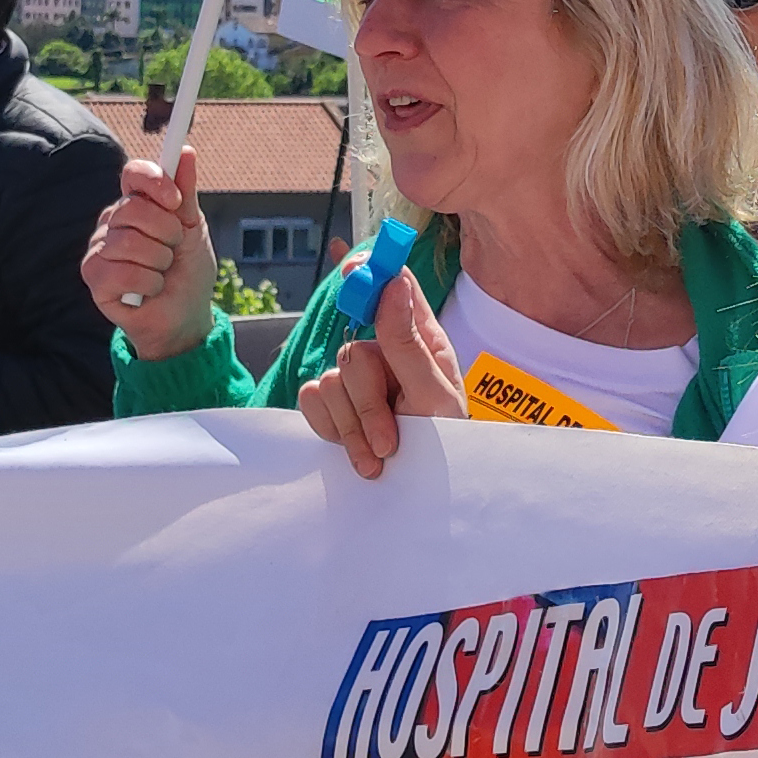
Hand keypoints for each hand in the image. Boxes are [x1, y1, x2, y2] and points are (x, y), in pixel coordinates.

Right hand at [82, 151, 216, 362]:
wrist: (185, 317)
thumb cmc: (188, 272)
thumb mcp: (192, 228)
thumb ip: (186, 191)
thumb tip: (184, 151)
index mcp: (135, 205)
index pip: (133, 174)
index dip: (154, 182)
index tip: (175, 200)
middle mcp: (112, 222)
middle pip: (133, 208)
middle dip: (165, 233)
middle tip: (172, 249)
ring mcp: (99, 249)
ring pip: (129, 242)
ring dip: (158, 262)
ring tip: (161, 273)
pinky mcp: (94, 278)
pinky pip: (120, 271)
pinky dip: (146, 283)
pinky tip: (147, 290)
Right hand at [299, 264, 464, 478]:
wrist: (426, 489)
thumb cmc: (445, 439)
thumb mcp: (434, 394)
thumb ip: (407, 342)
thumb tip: (391, 284)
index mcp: (419, 336)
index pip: (394, 283)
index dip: (371, 270)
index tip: (351, 268)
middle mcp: (385, 350)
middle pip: (352, 349)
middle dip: (368, 402)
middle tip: (391, 439)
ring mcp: (356, 377)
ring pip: (330, 379)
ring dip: (355, 427)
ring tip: (381, 454)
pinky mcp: (333, 403)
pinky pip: (311, 400)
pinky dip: (333, 430)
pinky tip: (360, 453)